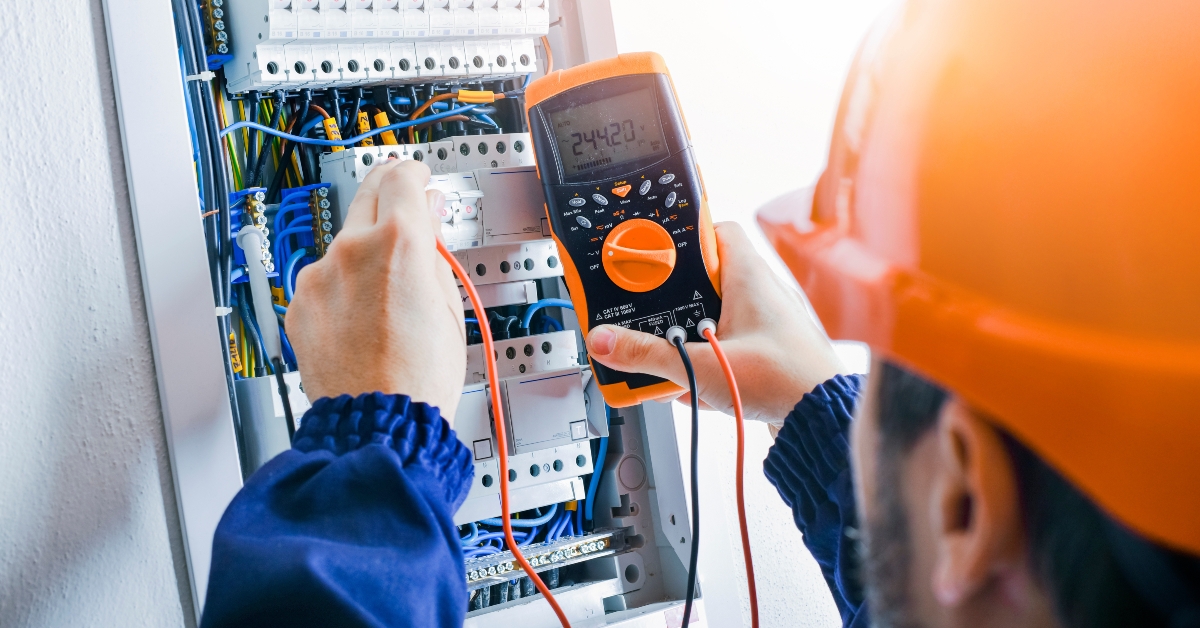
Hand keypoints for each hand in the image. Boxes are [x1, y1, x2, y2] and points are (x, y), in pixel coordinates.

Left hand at [287, 159, 465, 418]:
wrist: (377, 422)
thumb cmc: (419, 376)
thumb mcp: (449, 303)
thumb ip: (434, 249)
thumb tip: (428, 218)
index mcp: (398, 242)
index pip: (402, 177)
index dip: (415, 173)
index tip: (419, 178)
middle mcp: (351, 249)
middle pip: (368, 194)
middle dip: (388, 196)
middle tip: (405, 209)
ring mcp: (319, 276)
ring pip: (345, 243)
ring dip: (365, 251)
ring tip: (388, 293)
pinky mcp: (300, 304)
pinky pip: (324, 279)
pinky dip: (342, 286)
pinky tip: (363, 318)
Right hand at [585, 222, 844, 424]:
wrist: (823, 421)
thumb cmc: (787, 381)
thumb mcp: (703, 366)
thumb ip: (649, 355)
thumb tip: (606, 342)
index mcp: (749, 276)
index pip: (715, 230)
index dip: (683, 236)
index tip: (653, 251)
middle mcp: (761, 293)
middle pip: (705, 279)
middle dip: (674, 300)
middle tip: (649, 313)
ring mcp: (767, 324)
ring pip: (714, 317)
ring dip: (689, 338)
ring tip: (669, 357)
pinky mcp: (769, 353)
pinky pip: (728, 347)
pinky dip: (708, 363)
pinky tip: (694, 388)